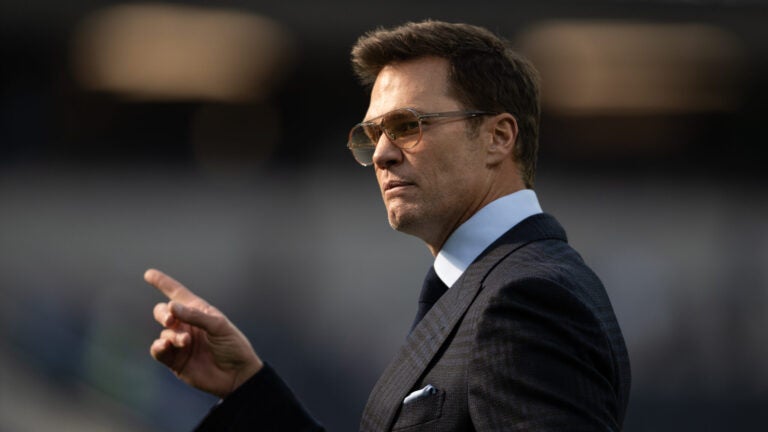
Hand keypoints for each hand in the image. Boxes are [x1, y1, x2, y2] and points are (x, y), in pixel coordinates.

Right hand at [145, 268, 262, 397]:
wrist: (237, 375)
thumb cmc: (232, 345)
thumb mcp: (218, 326)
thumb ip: (195, 316)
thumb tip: (171, 307)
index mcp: (199, 312)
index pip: (177, 294)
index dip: (163, 283)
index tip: (148, 274)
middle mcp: (186, 325)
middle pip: (163, 312)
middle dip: (163, 313)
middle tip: (170, 319)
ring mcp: (179, 343)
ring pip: (163, 332)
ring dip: (171, 335)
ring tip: (185, 341)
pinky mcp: (174, 360)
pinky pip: (158, 350)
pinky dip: (159, 346)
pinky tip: (166, 345)